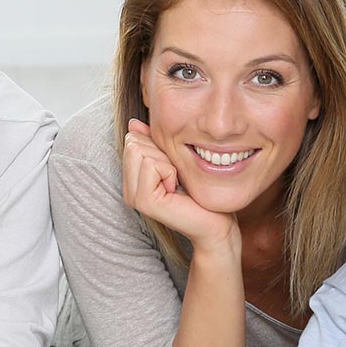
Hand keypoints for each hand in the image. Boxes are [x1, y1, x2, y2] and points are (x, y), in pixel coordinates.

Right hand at [122, 119, 237, 249]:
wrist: (216, 222)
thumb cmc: (200, 192)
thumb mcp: (174, 160)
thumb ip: (153, 142)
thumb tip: (134, 123)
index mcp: (133, 179)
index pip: (132, 138)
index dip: (157, 146)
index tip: (173, 169)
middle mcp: (129, 188)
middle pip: (133, 142)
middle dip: (161, 152)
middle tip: (176, 176)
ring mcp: (134, 197)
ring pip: (140, 150)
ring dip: (167, 162)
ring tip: (176, 183)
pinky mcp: (144, 201)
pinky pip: (152, 165)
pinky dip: (170, 171)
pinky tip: (176, 189)